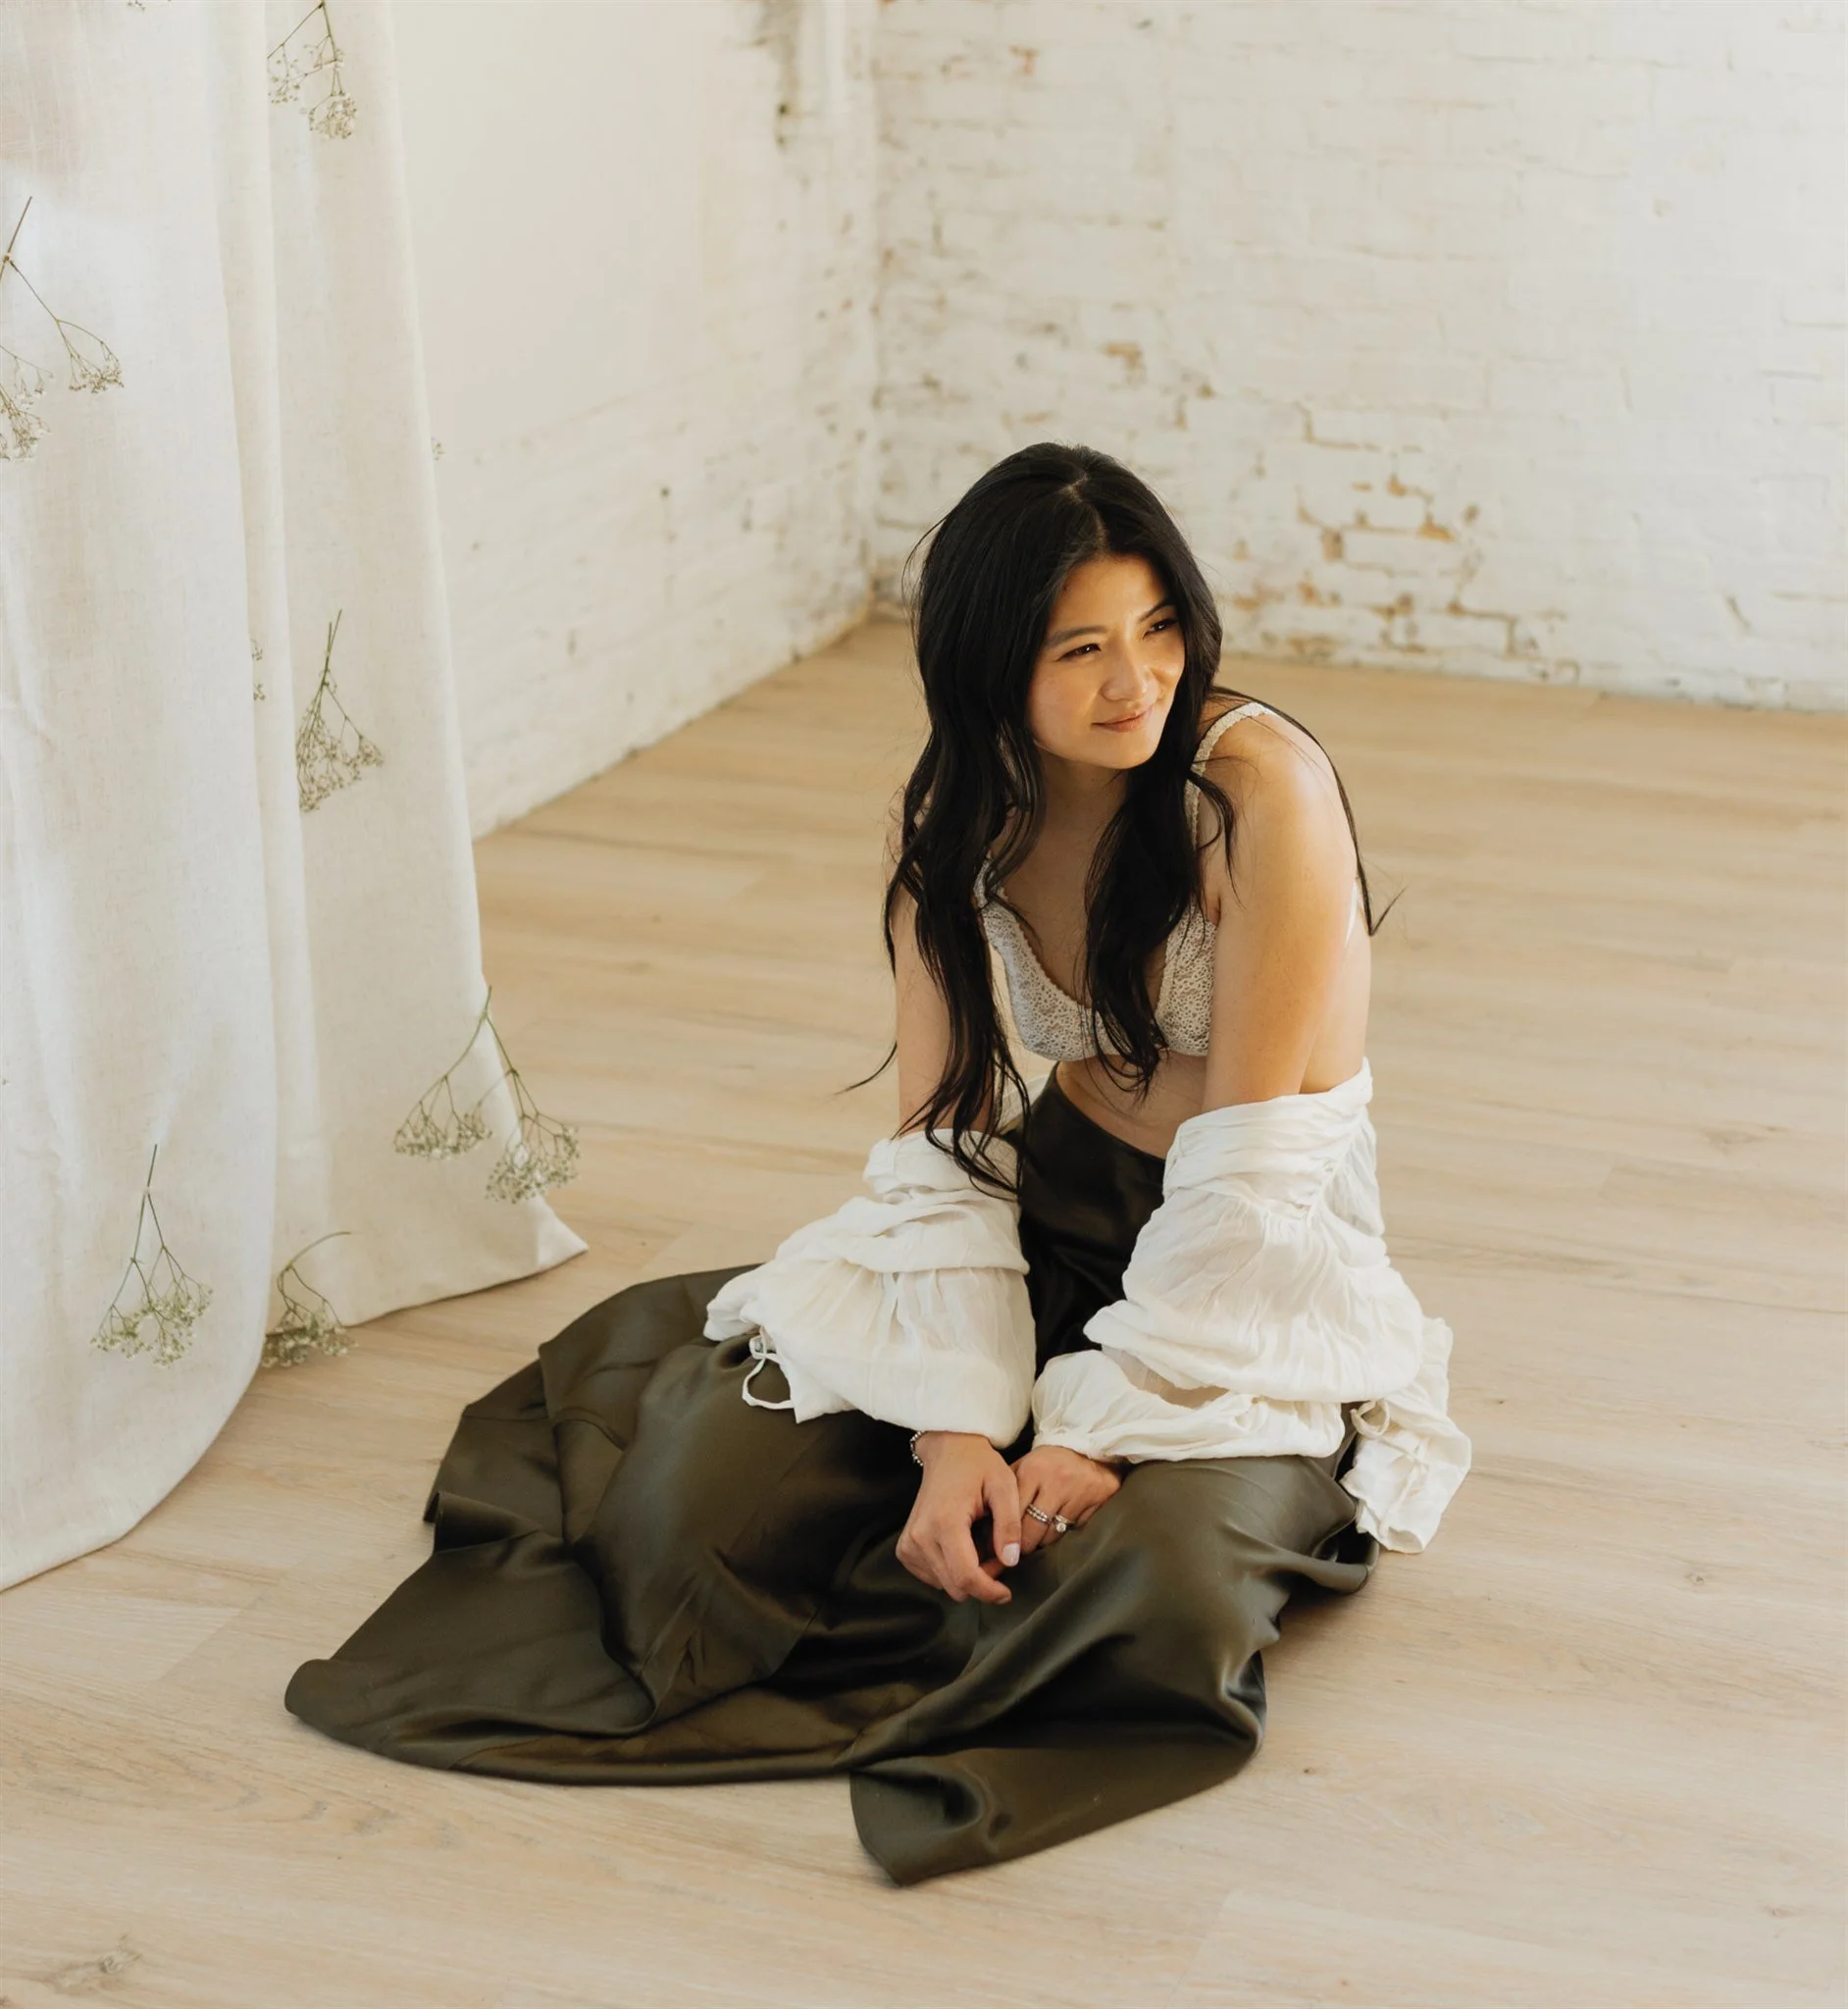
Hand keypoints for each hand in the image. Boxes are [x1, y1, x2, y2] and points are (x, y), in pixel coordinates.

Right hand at [897, 1431, 1022, 1605]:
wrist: (948, 1451)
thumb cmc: (979, 1466)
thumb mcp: (1004, 1486)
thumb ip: (1009, 1525)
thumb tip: (1011, 1562)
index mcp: (945, 1522)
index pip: (966, 1578)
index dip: (989, 1592)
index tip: (1007, 1593)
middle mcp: (921, 1536)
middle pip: (955, 1587)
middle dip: (981, 1581)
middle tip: (997, 1556)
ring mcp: (909, 1543)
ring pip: (944, 1585)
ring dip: (966, 1575)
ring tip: (980, 1546)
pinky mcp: (905, 1547)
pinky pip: (932, 1577)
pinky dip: (950, 1570)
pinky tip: (961, 1548)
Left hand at [1010, 1444, 1122, 1553]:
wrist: (1088, 1447)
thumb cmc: (1049, 1461)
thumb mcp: (1025, 1466)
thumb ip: (1009, 1489)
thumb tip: (988, 1520)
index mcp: (1033, 1471)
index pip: (1013, 1513)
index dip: (1004, 1532)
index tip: (999, 1544)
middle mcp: (1055, 1482)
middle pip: (1032, 1530)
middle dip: (1022, 1544)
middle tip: (1017, 1550)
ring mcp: (1076, 1493)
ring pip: (1051, 1536)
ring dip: (1041, 1541)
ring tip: (1035, 1539)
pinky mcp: (1094, 1503)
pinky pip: (1071, 1531)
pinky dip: (1061, 1534)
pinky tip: (1055, 1527)